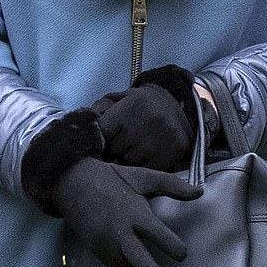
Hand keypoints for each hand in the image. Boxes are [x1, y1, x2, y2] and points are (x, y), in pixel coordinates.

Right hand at [52, 157, 201, 266]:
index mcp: (133, 212)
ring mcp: (107, 244)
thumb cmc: (113, 179)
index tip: (183, 254)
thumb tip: (200, 192)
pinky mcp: (100, 251)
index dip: (170, 244)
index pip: (154, 232)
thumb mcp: (143, 177)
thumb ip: (172, 185)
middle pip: (137, 258)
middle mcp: (120, 231)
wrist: (73, 184)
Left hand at [95, 65, 219, 170]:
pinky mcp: (169, 155)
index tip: (101, 140)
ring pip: (128, 162)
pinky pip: (146, 169)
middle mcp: (143, 123)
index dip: (98, 139)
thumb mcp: (124, 97)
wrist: (182, 106)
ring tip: (135, 147)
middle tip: (120, 143)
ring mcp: (156, 142)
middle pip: (113, 150)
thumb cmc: (145, 104)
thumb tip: (84, 121)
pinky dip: (144, 165)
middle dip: (113, 149)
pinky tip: (148, 154)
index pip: (101, 132)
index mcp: (129, 107)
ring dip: (128, 158)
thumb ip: (102, 107)